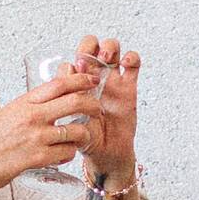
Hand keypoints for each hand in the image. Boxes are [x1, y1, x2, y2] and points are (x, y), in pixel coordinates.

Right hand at [0, 71, 98, 198]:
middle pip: (75, 102)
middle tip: (97, 109)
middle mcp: (32, 116)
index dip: (81, 79)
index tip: (92, 80)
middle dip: (93, 105)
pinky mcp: (38, 158)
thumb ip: (30, 106)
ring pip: (76, 130)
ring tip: (79, 138)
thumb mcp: (8, 113)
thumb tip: (53, 98)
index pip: (59, 84)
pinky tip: (63, 154)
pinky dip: (70, 154)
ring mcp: (36, 137)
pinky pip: (67, 153)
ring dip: (83, 134)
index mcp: (24, 102)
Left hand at [68, 35, 143, 184]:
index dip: (72, 64)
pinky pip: (133, 63)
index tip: (74, 72)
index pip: (71, 62)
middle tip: (90, 60)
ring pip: (111, 48)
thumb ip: (69, 106)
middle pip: (90, 46)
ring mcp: (111, 80)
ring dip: (109, 47)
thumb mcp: (71, 124)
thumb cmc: (85, 139)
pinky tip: (126, 63)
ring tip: (107, 58)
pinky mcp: (128, 86)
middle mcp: (91, 79)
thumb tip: (65, 88)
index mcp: (74, 86)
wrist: (106, 154)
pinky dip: (131, 57)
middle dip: (90, 46)